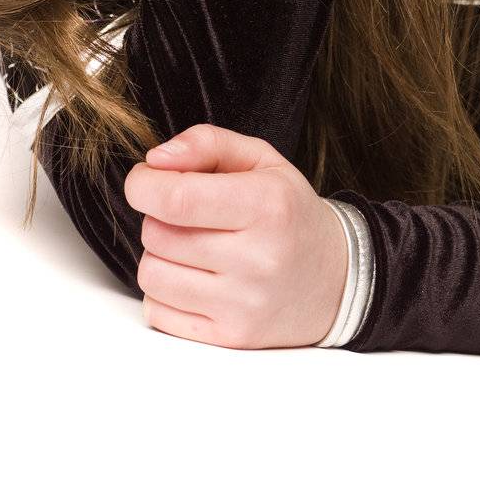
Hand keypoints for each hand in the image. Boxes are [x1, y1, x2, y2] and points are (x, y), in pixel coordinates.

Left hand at [123, 123, 349, 349]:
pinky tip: (193, 279)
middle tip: (185, 215)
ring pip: (152, 275)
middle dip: (157, 217)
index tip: (146, 180)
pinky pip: (158, 313)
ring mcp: (244, 305)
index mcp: (266, 205)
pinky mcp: (231, 337)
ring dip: (159, 256)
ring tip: (189, 247)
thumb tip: (155, 161)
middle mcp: (257, 259)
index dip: (144, 185)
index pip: (176, 199)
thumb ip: (206, 143)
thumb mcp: (261, 159)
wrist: (336, 279)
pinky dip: (164, 293)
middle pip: (158, 235)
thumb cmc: (289, 212)